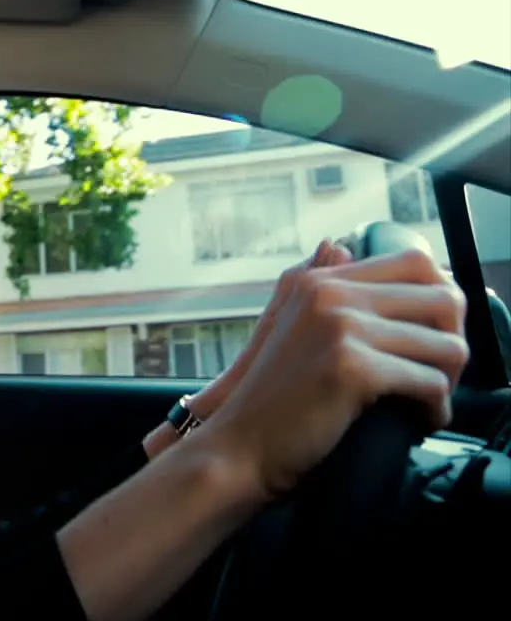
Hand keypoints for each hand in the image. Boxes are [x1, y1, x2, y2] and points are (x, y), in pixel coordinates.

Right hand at [203, 248, 467, 499]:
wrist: (239, 446)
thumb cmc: (268, 398)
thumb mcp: (284, 325)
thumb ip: (313, 283)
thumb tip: (337, 245)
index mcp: (318, 282)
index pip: (415, 262)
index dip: (438, 302)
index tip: (432, 336)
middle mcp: (329, 295)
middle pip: (442, 299)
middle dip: (453, 341)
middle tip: (438, 374)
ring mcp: (340, 328)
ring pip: (446, 345)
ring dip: (449, 380)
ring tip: (428, 402)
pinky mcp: (352, 368)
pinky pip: (430, 383)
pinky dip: (435, 410)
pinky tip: (418, 421)